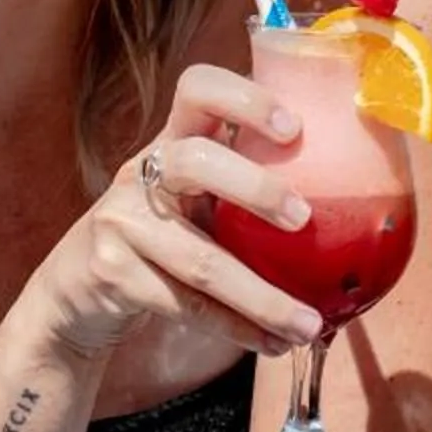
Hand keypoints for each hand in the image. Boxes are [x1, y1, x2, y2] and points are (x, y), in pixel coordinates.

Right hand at [25, 62, 325, 361]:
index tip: (292, 124)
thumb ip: (244, 187)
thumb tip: (355, 204)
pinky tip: (274, 342)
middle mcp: (143, 172)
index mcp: (172, 140)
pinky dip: (236, 327)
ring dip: (262, 296)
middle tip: (304, 217)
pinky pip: (185, 304)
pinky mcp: (110, 273)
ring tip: (309, 323)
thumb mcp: (192, 197)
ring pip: (198, 258)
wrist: (75, 292)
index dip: (244, 98)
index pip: (197, 88)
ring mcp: (121, 222)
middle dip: (254, 187)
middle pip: (195, 161)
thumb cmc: (162, 236)